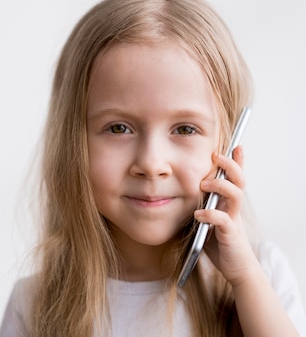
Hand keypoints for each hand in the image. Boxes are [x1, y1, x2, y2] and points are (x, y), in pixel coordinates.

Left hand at [193, 146, 257, 286]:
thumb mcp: (205, 218)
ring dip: (220, 186)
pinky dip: (211, 215)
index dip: (236, 161)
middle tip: (216, 155)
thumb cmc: (218, 241)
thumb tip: (175, 192)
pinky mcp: (231, 235)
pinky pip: (224, 221)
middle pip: (238, 180)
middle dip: (230, 165)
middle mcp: (233, 208)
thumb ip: (197, 205)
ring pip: (235, 195)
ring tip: (203, 184)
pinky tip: (198, 214)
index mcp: (227, 202)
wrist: (234, 267)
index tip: (235, 145)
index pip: (234, 177)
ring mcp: (233, 220)